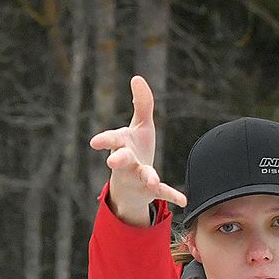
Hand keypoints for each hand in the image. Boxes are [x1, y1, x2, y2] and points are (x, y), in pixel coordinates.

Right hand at [88, 75, 185, 224]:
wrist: (131, 187)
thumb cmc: (135, 150)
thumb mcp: (139, 126)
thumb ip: (141, 104)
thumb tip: (136, 77)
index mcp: (122, 145)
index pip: (112, 139)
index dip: (104, 140)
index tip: (95, 143)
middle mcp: (127, 162)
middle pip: (121, 160)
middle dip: (118, 159)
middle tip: (112, 161)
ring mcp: (138, 177)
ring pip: (141, 176)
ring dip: (147, 177)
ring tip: (153, 180)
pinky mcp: (151, 190)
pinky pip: (162, 192)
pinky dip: (172, 196)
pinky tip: (183, 201)